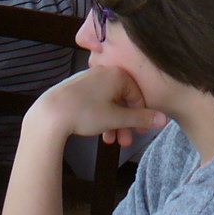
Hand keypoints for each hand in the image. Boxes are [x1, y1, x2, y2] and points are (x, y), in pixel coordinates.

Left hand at [29, 65, 166, 147]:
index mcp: (117, 74)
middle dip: (125, 123)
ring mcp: (89, 78)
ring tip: (111, 141)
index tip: (140, 133)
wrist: (50, 114)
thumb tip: (163, 119)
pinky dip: (101, 115)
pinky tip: (99, 131)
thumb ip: (141, 118)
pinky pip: (96, 100)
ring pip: (109, 102)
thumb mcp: (117, 118)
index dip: (141, 116)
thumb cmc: (85, 113)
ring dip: (113, 122)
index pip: (138, 96)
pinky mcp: (77, 87)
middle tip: (126, 142)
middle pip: (123, 99)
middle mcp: (104, 72)